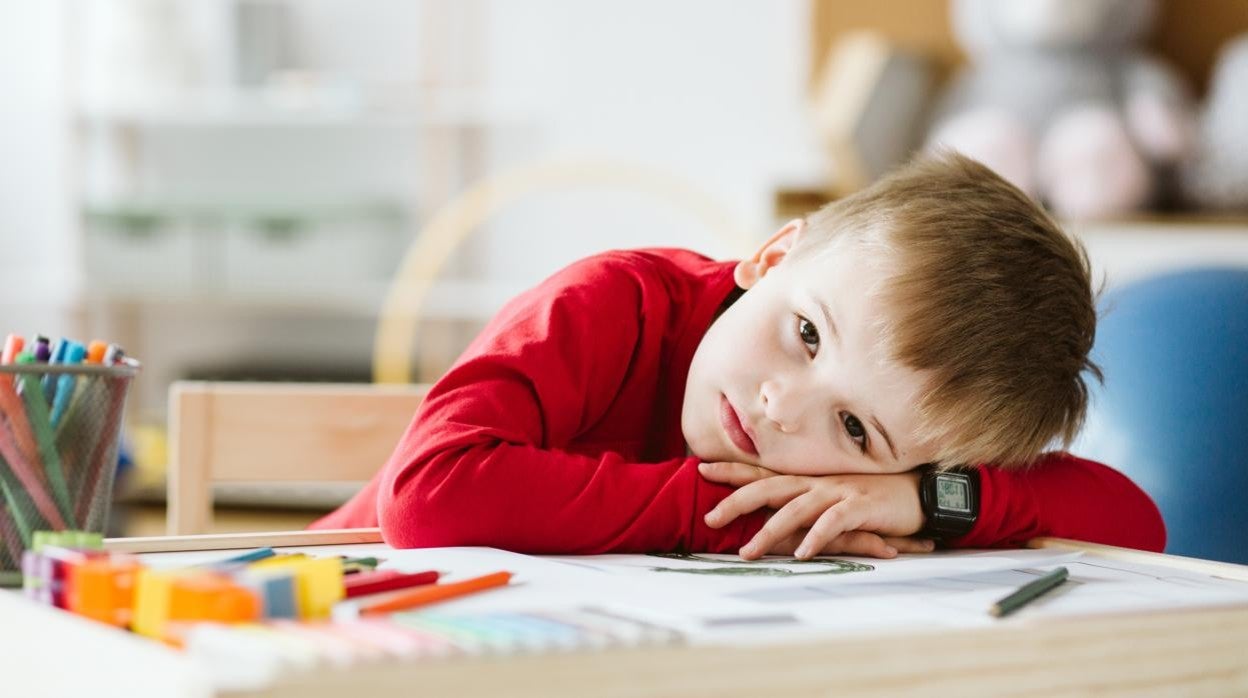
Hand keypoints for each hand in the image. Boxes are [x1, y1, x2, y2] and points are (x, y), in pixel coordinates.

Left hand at [699, 461, 931, 559]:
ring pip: (795, 510)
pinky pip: (834, 523)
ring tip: (746, 553)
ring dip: (769, 532)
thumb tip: (772, 523)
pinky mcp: (860, 508)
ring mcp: (838, 493)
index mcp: (808, 481)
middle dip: (737, 502)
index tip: (701, 468)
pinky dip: (816, 538)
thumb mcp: (833, 501)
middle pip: (769, 488)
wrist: (919, 492)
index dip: (733, 470)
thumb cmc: (872, 499)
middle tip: (709, 518)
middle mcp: (817, 484)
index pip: (763, 473)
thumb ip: (805, 508)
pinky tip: (802, 553)